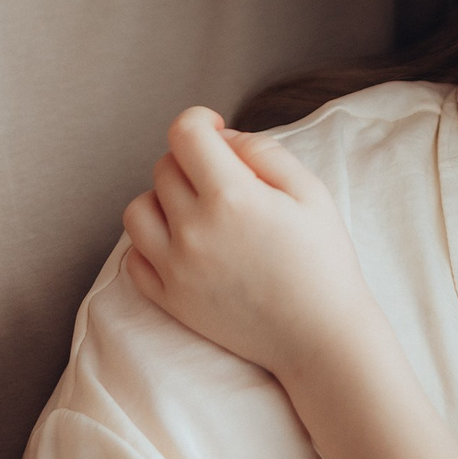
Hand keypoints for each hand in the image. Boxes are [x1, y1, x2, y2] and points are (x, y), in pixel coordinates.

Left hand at [121, 107, 383, 381]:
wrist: (320, 338)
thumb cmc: (323, 261)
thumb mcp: (310, 191)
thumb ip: (263, 151)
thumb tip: (222, 138)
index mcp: (232, 197)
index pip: (184, 134)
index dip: (199, 120)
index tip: (215, 131)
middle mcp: (194, 230)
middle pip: (163, 168)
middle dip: (190, 161)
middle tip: (222, 177)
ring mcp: (176, 269)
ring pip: (138, 209)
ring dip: (162, 199)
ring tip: (196, 209)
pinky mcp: (170, 301)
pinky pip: (134, 257)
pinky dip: (150, 242)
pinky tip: (182, 243)